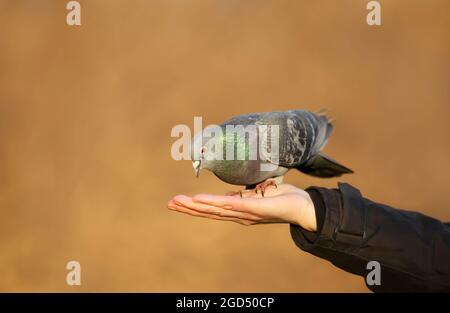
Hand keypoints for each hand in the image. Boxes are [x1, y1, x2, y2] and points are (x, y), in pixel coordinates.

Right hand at [167, 184, 316, 230]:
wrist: (302, 207)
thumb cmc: (280, 199)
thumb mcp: (257, 195)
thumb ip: (243, 195)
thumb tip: (229, 193)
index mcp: (238, 210)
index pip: (212, 209)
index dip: (194, 207)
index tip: (177, 202)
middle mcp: (239, 214)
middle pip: (209, 212)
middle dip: (188, 208)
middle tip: (170, 203)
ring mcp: (246, 213)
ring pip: (216, 209)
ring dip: (196, 206)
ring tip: (180, 201)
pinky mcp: (255, 208)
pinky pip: (233, 204)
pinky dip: (216, 202)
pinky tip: (202, 200)